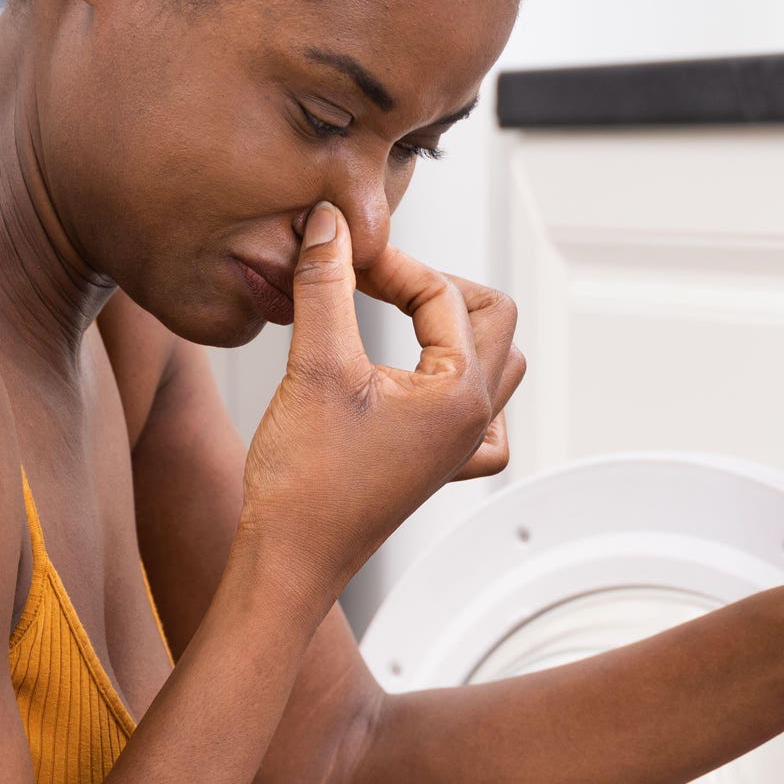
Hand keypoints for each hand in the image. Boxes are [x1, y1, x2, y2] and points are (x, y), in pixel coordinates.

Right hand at [235, 203, 527, 596]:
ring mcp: (459, 448)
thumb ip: (326, 284)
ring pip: (494, 364)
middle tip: (375, 281)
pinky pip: (481, 420)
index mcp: (461, 394)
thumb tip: (329, 224)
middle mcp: (474, 421)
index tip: (341, 253)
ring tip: (398, 318)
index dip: (391, 263)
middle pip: (494, 319)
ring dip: (454, 329)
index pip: (443, 294)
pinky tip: (419, 384)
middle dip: (437, 287)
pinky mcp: (435, 468)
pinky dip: (458, 388)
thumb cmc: (304, 483)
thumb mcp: (314, 364)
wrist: (289, 559)